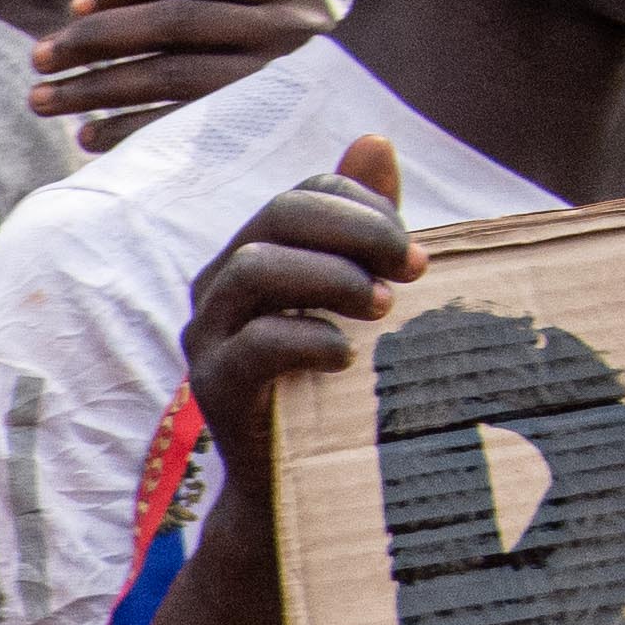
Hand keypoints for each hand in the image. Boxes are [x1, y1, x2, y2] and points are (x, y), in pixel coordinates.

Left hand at [38, 0, 335, 150]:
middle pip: (170, 23)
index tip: (73, 7)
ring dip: (93, 88)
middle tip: (38, 58)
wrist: (371, 119)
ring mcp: (275, 80)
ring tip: (41, 100)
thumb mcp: (269, 12)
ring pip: (166, 74)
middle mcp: (285, 27)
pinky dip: (126, 131)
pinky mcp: (261, 130)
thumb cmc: (289, 61)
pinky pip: (179, 128)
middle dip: (93, 40)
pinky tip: (86, 136)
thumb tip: (87, 14)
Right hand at [185, 131, 421, 478]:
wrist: (295, 485)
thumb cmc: (334, 383)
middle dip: (356, 231)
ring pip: (254, 267)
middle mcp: (218, 286)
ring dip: (332, 278)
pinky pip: (254, 342)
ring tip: (385, 308)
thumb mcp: (356, 295)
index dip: (364, 206)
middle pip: (277, 215)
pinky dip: (311, 339)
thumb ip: (362, 224)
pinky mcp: (212, 386)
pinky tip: (349, 356)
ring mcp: (207, 336)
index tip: (418, 250)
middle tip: (413, 268)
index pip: (303, 192)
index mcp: (254, 253)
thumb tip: (373, 139)